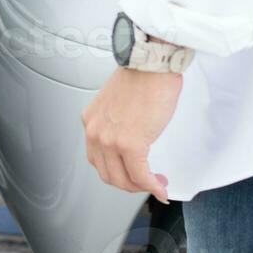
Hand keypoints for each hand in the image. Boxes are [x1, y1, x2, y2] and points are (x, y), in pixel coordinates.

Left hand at [82, 67, 180, 202]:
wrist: (152, 64)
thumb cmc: (142, 76)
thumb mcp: (118, 102)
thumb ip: (117, 122)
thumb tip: (132, 139)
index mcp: (91, 120)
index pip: (98, 158)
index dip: (117, 170)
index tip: (132, 172)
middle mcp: (95, 132)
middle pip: (108, 174)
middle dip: (129, 183)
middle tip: (146, 181)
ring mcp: (110, 140)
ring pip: (123, 179)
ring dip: (141, 187)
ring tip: (156, 182)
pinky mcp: (130, 145)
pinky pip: (141, 176)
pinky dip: (152, 186)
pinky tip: (161, 188)